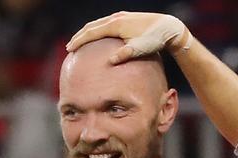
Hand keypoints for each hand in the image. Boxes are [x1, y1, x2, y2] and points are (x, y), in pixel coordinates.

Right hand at [66, 11, 189, 61]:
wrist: (168, 27)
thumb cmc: (154, 39)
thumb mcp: (139, 49)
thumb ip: (124, 54)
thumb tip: (110, 62)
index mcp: (116, 25)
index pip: (91, 32)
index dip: (79, 40)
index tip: (70, 49)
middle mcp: (116, 18)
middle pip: (92, 26)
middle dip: (80, 36)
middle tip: (70, 46)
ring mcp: (121, 16)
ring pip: (98, 23)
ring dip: (88, 32)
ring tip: (80, 41)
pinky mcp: (126, 18)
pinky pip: (106, 23)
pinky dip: (97, 30)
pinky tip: (97, 37)